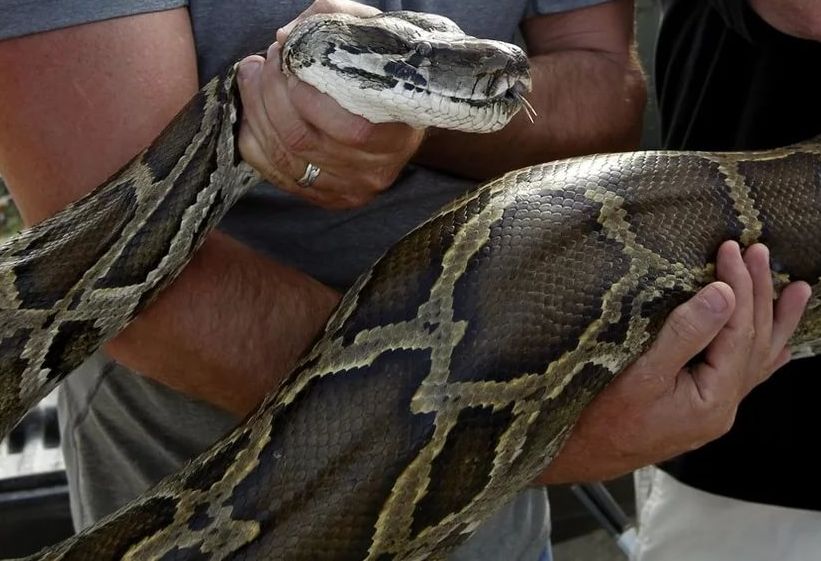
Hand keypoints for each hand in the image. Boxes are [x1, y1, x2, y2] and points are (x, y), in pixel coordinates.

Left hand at [236, 0, 423, 208]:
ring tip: (254, 76)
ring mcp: (349, 189)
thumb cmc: (386, 73)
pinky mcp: (326, 198)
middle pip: (302, 139)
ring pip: (283, 156)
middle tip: (267, 61)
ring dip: (256, 110)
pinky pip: (273, 173)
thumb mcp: (373, 37)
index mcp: (396, 136)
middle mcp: (373, 170)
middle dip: (270, 93)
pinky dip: (254, 138)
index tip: (289, 57)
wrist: (404, 115)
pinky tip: (255, 110)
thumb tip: (287, 36)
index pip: (348, 128)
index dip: (305, 93)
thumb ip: (333, 22)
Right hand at [539, 241, 811, 483]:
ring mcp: (713, 410)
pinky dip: (762, 353)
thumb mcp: (640, 374)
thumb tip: (724, 296)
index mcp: (713, 398)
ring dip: (774, 321)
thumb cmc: (600, 419)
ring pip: (757, 359)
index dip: (738, 285)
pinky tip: (777, 348)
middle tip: (760, 251)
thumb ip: (684, 335)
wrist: (579, 457)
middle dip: (760, 293)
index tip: (731, 249)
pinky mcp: (699, 410)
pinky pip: (743, 376)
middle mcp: (722, 407)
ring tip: (798, 291)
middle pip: (755, 341)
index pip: (738, 330)